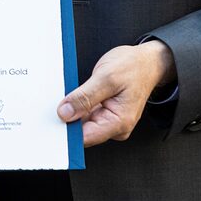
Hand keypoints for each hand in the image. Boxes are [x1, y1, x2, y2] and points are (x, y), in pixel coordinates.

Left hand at [58, 41, 174, 146]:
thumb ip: (85, 97)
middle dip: (67, 118)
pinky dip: (77, 105)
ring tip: (69, 94)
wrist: (148, 62)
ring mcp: (110, 121)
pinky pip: (85, 114)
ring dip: (72, 110)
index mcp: (119, 123)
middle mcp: (115, 127)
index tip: (52, 120)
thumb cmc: (134, 67)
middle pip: (81, 131)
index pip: (85, 138)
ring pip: (81, 122)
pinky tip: (74, 95)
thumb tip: (64, 114)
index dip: (66, 130)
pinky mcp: (105, 114)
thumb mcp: (107, 77)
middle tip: (56, 102)